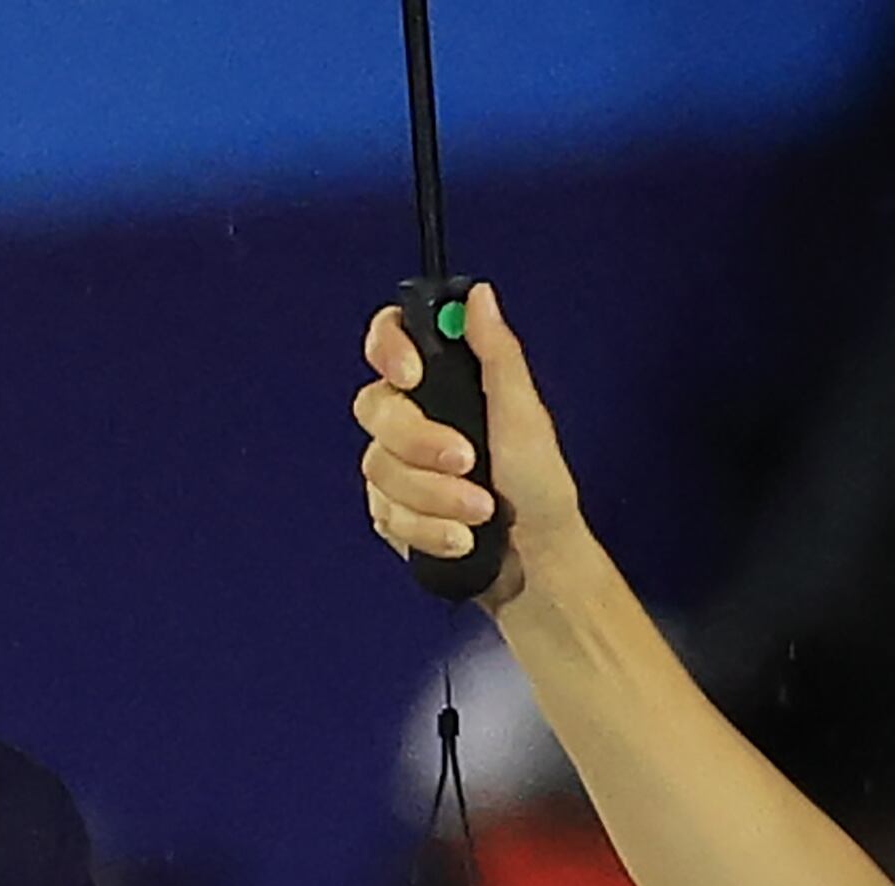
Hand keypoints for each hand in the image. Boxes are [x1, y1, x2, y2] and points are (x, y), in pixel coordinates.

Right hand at [354, 282, 581, 607]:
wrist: (532, 558)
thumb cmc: (539, 486)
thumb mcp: (525, 415)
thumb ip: (497, 355)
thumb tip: (479, 296)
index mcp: (443, 382)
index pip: (390, 340)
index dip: (388, 347)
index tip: (412, 375)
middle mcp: (410, 418)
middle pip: (375, 409)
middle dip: (421, 442)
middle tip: (468, 461)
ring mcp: (394, 466)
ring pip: (380, 469)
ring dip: (434, 496)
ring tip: (479, 513)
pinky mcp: (388, 511)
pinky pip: (385, 513)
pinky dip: (427, 528)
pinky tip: (459, 538)